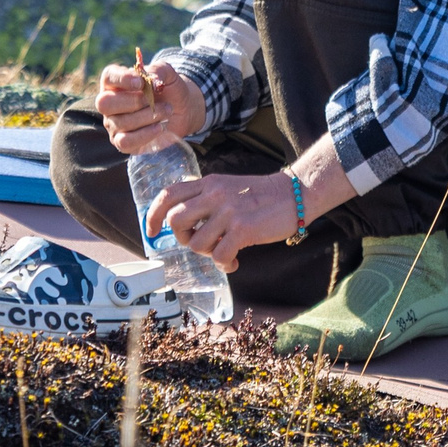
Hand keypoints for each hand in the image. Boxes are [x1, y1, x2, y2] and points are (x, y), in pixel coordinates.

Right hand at [95, 57, 202, 156]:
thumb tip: (151, 79)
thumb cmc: (169, 89)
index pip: (109, 76)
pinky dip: (144, 135)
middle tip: (153, 101)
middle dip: (133, 102)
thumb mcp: (167, 73)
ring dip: (147, 117)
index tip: (141, 82)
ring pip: (121, 122)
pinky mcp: (122, 142)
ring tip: (166, 111)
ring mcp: (113, 124)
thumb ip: (159, 70)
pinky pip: (125, 142)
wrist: (183, 110)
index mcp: (116, 82)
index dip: (122, 79)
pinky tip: (159, 127)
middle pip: (105, 103)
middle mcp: (109, 103)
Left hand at [146, 174, 297, 273]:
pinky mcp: (243, 229)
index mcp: (209, 183)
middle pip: (176, 221)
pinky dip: (224, 263)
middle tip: (201, 242)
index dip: (154, 215)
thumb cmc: (262, 196)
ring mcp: (228, 211)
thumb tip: (186, 226)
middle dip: (183, 238)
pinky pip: (219, 256)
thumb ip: (207, 199)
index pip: (169, 194)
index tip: (153, 231)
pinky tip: (234, 260)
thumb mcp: (228, 187)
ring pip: (196, 243)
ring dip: (207, 253)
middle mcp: (214, 194)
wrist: (295, 194)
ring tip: (223, 250)